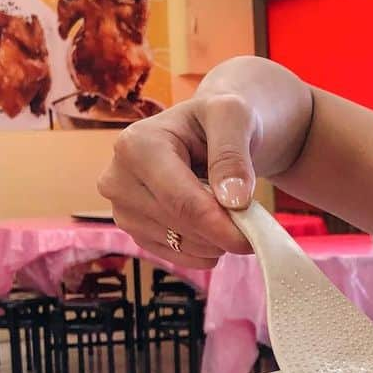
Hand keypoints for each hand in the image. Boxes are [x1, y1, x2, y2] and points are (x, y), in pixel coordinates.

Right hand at [97, 57, 313, 268]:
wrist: (207, 131)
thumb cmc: (219, 119)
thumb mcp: (233, 116)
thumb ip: (232, 154)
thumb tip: (233, 200)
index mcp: (137, 145)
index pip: (181, 202)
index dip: (221, 226)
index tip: (254, 238)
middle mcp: (118, 178)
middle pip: (180, 226)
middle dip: (222, 232)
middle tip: (253, 223)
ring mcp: (122, 208)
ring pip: (179, 244)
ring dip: (215, 241)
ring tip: (230, 212)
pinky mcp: (133, 230)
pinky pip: (175, 255)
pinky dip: (204, 250)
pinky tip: (214, 228)